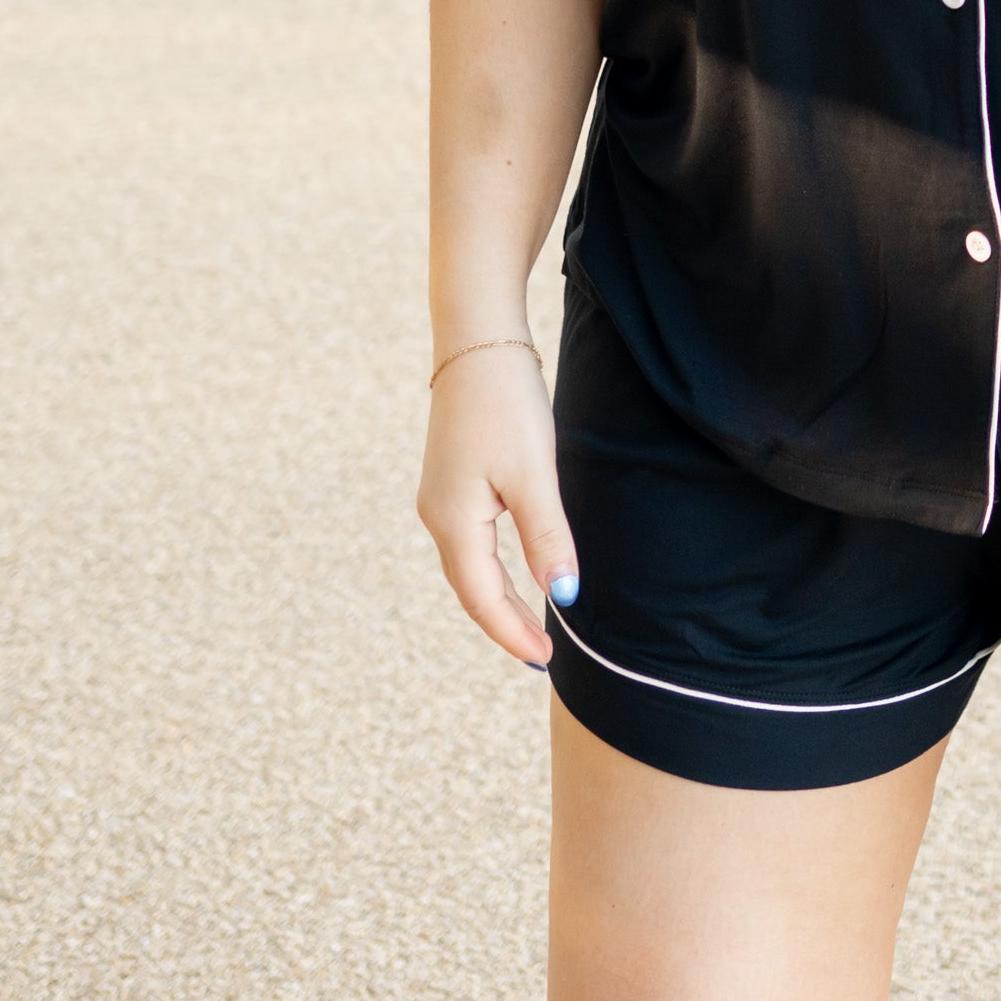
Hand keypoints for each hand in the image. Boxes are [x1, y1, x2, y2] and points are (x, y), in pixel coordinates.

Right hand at [417, 342, 574, 666]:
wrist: (477, 340)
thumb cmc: (505, 404)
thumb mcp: (533, 473)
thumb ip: (547, 537)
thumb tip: (564, 595)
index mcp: (453, 522)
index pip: (483, 598)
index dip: (513, 632)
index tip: (544, 659)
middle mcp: (437, 516)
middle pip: (472, 587)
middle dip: (506, 622)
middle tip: (541, 653)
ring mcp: (440, 498)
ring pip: (470, 565)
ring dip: (498, 596)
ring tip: (532, 623)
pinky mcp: (452, 480)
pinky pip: (470, 541)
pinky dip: (492, 567)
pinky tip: (513, 570)